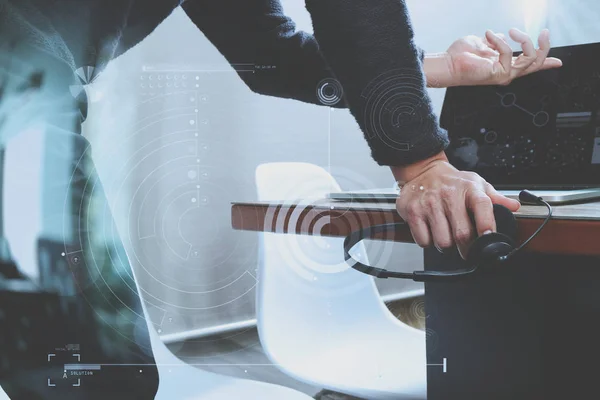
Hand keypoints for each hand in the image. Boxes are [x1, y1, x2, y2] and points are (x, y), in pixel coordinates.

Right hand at [391, 152, 520, 258]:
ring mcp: (430, 204)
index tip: (488, 238)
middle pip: (462, 234)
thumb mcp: (476, 183)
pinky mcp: (413, 212)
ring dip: (446, 245)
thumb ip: (495, 197)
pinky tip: (431, 231)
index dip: (486, 224)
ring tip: (446, 235)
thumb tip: (514, 206)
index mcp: (469, 188)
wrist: (422, 171)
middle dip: (466, 247)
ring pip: (443, 241)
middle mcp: (449, 195)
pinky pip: (424, 241)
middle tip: (466, 247)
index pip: (482, 206)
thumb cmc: (452, 181)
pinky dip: (428, 242)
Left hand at [423, 28, 561, 87]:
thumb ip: (495, 42)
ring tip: (512, 31)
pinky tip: (488, 36)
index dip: (546, 63)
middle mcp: (507, 72)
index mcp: (505, 65)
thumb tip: (501, 35)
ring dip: (525, 40)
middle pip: (536, 63)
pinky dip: (499, 41)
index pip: (529, 66)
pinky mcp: (499, 74)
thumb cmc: (461, 55)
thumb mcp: (484, 43)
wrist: (448, 64)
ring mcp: (504, 75)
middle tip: (544, 32)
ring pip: (530, 58)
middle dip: (544, 46)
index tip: (558, 62)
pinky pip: (508, 52)